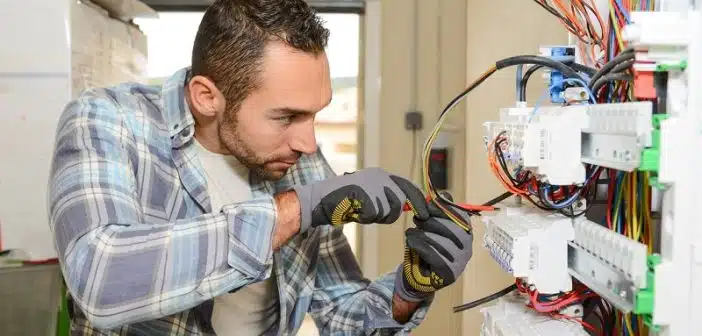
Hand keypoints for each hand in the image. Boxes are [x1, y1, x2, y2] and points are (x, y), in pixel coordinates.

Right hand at [292, 167, 428, 230]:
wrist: (321, 199)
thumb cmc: (346, 201)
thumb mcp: (371, 196)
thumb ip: (390, 199)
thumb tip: (412, 207)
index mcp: (382, 174)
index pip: (408, 186)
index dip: (419, 201)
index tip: (426, 213)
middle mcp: (379, 176)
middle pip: (400, 201)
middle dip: (391, 213)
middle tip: (372, 213)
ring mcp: (372, 184)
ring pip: (388, 210)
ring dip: (376, 217)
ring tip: (360, 209)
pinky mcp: (364, 194)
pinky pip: (374, 215)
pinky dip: (365, 218)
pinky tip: (354, 210)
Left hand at [395, 192, 472, 301]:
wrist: (419, 276)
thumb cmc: (427, 248)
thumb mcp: (432, 227)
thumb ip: (439, 212)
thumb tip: (445, 195)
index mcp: (466, 233)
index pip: (461, 217)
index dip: (444, 209)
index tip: (428, 206)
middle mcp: (467, 247)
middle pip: (452, 229)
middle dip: (432, 222)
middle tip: (417, 219)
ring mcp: (460, 262)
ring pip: (440, 241)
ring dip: (422, 234)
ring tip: (411, 232)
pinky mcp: (449, 273)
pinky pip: (433, 254)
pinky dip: (419, 245)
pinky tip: (410, 241)